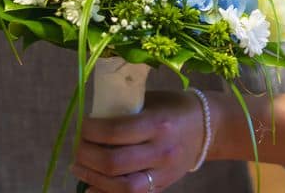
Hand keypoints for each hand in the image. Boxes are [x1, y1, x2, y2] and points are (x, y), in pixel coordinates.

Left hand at [72, 91, 204, 192]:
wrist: (207, 128)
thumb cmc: (174, 108)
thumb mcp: (151, 100)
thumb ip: (123, 110)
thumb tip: (90, 119)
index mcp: (157, 124)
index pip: (115, 131)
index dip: (90, 131)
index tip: (82, 126)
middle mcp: (160, 151)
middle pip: (114, 162)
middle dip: (86, 156)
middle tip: (77, 148)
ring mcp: (162, 174)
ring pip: (121, 187)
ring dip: (92, 178)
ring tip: (79, 167)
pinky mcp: (161, 188)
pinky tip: (91, 186)